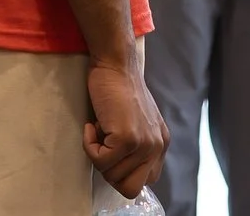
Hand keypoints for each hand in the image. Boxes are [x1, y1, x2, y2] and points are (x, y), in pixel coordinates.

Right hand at [82, 56, 167, 197]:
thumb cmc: (118, 89)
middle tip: (103, 143)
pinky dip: (89, 145)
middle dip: (109, 170)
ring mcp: (143, 144)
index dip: (122, 171)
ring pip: (111, 175)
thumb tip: (120, 172)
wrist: (115, 63)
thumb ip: (138, 147)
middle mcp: (157, 146)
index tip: (112, 151)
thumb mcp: (137, 123)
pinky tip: (93, 124)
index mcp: (160, 144)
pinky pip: (99, 161)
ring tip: (100, 128)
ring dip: (98, 153)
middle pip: (130, 187)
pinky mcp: (127, 138)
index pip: (144, 181)